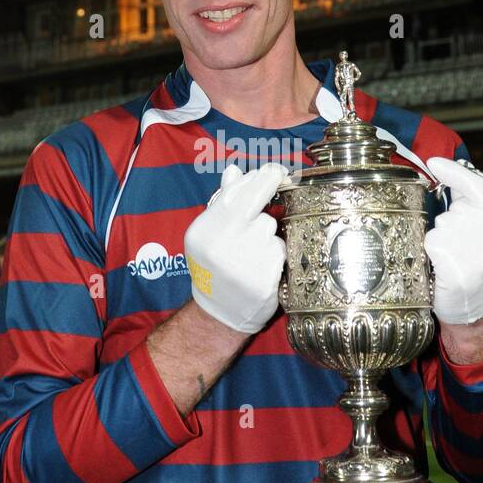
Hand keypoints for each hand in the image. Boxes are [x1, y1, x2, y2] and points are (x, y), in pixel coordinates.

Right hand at [183, 162, 288, 333]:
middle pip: (257, 206)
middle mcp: (220, 247)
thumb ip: (223, 201)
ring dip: (268, 233)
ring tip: (254, 248)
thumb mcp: (210, 233)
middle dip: (268, 192)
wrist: (219, 312)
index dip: (259, 178)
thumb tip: (234, 170)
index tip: (273, 170)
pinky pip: (279, 250)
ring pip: (270, 228)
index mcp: (203, 232)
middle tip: (277, 179)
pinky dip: (275, 254)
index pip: (236, 194)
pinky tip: (263, 264)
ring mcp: (243, 265)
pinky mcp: (264, 280)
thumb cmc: (215, 266)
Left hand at [423, 157, 482, 325]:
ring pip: (441, 227)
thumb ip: (477, 205)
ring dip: (442, 240)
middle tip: (464, 249)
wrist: (481, 313)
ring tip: (457, 260)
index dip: (455, 173)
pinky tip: (445, 268)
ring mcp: (482, 257)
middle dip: (451, 225)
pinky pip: (432, 244)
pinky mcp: (460, 272)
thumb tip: (446, 169)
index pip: (479, 188)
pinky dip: (432, 254)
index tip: (435, 164)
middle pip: (455, 210)